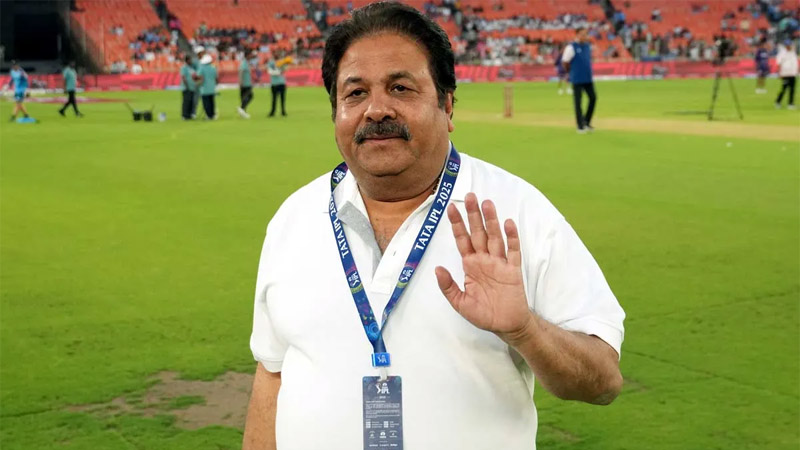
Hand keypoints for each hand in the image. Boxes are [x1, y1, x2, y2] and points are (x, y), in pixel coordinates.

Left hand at [435, 193, 532, 339]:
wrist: (506, 326)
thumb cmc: (483, 314)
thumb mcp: (460, 303)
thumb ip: (448, 286)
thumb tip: (437, 268)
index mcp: (471, 265)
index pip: (463, 240)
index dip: (457, 224)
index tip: (451, 207)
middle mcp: (484, 260)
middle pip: (479, 233)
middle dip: (473, 215)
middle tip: (470, 196)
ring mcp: (500, 263)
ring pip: (495, 237)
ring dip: (491, 221)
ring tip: (487, 203)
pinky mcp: (513, 270)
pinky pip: (513, 251)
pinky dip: (511, 237)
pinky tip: (508, 223)